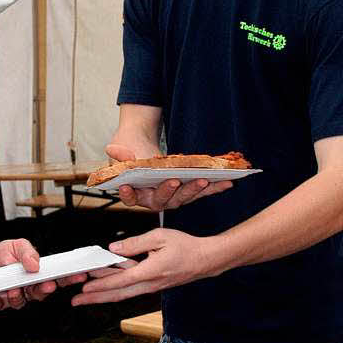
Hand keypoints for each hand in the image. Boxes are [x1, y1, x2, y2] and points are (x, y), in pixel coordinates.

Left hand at [0, 239, 86, 309]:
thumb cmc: (1, 254)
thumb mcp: (16, 246)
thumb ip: (27, 253)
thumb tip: (36, 264)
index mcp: (36, 274)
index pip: (55, 278)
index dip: (67, 279)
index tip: (76, 276)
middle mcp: (27, 287)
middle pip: (41, 293)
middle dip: (45, 290)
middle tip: (48, 285)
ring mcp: (14, 296)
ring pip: (21, 302)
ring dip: (19, 295)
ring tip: (14, 288)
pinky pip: (1, 305)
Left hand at [71, 228, 219, 304]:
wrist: (206, 260)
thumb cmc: (185, 246)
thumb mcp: (160, 237)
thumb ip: (135, 243)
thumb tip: (114, 248)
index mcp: (150, 272)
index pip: (120, 281)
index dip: (101, 285)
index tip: (84, 288)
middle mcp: (149, 284)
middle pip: (117, 294)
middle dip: (94, 298)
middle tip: (75, 301)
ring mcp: (151, 287)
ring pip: (122, 294)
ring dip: (102, 296)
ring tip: (84, 298)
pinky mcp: (152, 286)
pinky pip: (130, 290)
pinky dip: (115, 290)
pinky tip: (104, 287)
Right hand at [104, 141, 232, 210]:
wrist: (141, 142)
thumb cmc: (130, 149)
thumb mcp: (122, 147)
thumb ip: (119, 152)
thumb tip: (113, 150)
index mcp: (135, 193)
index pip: (130, 198)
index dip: (128, 194)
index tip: (127, 186)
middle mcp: (154, 199)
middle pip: (161, 200)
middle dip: (168, 190)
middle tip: (173, 181)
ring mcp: (172, 197)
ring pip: (183, 197)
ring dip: (194, 189)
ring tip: (204, 179)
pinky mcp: (187, 191)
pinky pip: (202, 191)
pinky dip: (215, 188)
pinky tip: (228, 183)